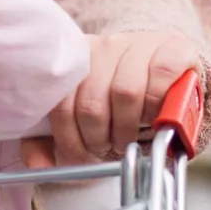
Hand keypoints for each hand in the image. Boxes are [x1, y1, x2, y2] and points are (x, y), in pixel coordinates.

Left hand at [21, 32, 200, 167]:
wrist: (173, 77)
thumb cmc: (123, 103)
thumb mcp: (85, 119)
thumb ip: (53, 142)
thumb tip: (37, 165)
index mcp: (76, 61)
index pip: (60, 104)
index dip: (69, 140)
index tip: (79, 157)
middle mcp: (105, 46)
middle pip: (91, 102)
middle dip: (97, 138)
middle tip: (106, 148)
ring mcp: (139, 44)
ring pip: (125, 92)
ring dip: (127, 128)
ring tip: (128, 138)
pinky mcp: (173, 47)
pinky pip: (161, 77)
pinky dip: (157, 107)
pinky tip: (155, 118)